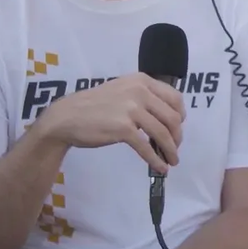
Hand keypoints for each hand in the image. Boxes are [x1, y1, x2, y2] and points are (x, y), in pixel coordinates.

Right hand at [37, 73, 183, 173]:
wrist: (66, 117)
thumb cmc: (94, 105)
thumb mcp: (122, 90)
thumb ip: (143, 97)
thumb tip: (167, 117)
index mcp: (142, 80)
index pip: (175, 98)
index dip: (181, 116)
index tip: (178, 128)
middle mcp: (140, 91)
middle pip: (172, 118)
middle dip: (177, 137)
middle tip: (175, 149)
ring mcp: (131, 109)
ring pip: (163, 134)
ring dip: (171, 150)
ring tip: (171, 161)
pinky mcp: (123, 128)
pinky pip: (147, 147)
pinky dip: (156, 160)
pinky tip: (160, 167)